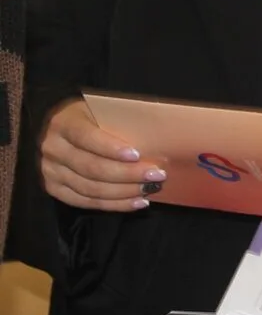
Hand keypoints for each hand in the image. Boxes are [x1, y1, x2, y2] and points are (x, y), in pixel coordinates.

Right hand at [39, 98, 165, 211]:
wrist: (61, 128)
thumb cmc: (92, 116)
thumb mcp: (101, 109)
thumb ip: (118, 122)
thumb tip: (155, 138)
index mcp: (64, 124)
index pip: (87, 138)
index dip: (111, 148)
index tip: (137, 155)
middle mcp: (53, 149)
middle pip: (92, 168)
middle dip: (127, 174)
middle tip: (157, 175)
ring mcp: (51, 172)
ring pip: (90, 188)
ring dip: (124, 192)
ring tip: (150, 189)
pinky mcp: (54, 189)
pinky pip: (85, 202)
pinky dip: (113, 205)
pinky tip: (135, 202)